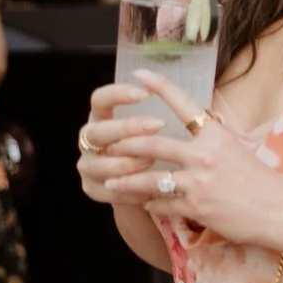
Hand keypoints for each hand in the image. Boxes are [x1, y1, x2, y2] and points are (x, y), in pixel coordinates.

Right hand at [77, 81, 166, 205]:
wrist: (147, 186)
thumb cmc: (157, 149)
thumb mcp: (158, 128)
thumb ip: (163, 115)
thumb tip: (194, 103)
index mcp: (102, 117)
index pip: (100, 99)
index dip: (117, 94)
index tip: (145, 93)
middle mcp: (90, 139)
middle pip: (98, 131)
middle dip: (128, 128)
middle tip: (159, 124)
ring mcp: (87, 164)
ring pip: (100, 163)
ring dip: (127, 162)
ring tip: (152, 161)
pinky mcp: (91, 188)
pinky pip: (109, 189)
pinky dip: (130, 189)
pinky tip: (149, 188)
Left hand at [100, 69, 282, 247]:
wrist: (281, 212)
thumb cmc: (264, 182)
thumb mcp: (241, 151)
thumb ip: (214, 140)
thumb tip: (201, 125)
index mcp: (217, 136)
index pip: (183, 104)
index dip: (159, 86)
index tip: (138, 74)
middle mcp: (206, 155)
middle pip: (152, 144)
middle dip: (125, 145)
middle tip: (108, 144)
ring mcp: (199, 182)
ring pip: (149, 178)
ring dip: (126, 181)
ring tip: (111, 182)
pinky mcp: (196, 207)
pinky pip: (162, 204)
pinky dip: (152, 205)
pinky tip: (147, 205)